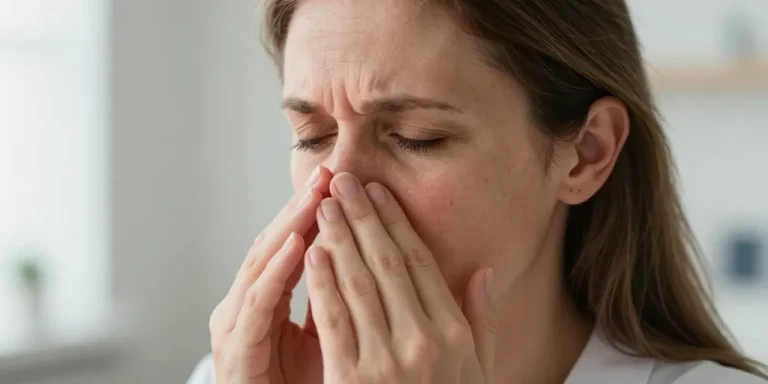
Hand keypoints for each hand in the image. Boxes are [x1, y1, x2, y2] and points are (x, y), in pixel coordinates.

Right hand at [208, 166, 331, 383]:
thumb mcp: (329, 335)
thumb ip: (341, 300)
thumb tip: (375, 263)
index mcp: (268, 299)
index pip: (295, 244)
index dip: (319, 213)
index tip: (348, 183)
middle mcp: (247, 304)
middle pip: (275, 244)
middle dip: (302, 207)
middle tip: (329, 173)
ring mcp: (236, 323)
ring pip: (263, 263)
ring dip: (289, 226)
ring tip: (315, 195)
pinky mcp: (236, 347)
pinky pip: (259, 302)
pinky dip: (277, 270)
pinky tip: (296, 242)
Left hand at [305, 173, 496, 383]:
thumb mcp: (478, 371)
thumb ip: (481, 322)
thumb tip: (484, 271)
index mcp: (454, 336)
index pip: (420, 265)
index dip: (397, 224)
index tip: (380, 194)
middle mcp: (424, 343)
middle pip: (387, 264)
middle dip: (363, 217)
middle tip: (345, 180)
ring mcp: (386, 362)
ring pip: (358, 284)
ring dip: (339, 238)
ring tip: (325, 204)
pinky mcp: (351, 381)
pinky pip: (333, 321)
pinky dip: (321, 283)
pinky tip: (312, 252)